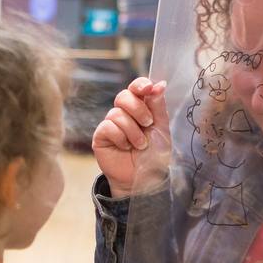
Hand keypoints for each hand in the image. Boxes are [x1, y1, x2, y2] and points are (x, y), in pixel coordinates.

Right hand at [92, 78, 169, 198]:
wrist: (145, 178)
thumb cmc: (154, 154)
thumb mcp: (161, 128)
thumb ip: (158, 106)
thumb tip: (159, 83)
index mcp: (140, 107)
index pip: (136, 87)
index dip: (140, 84)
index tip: (149, 88)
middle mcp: (124, 113)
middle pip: (123, 96)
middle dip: (138, 109)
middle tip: (148, 124)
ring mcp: (111, 124)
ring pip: (117, 113)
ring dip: (133, 131)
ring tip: (139, 144)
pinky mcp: (101, 136)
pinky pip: (107, 127)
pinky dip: (120, 137)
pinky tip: (125, 147)